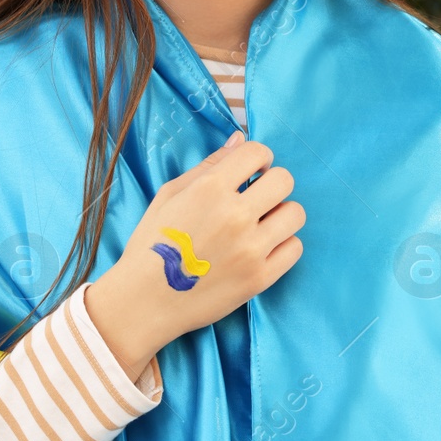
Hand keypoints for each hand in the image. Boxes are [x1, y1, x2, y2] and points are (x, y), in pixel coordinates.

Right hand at [85, 130, 304, 376]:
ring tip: (261, 224)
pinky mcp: (260, 278)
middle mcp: (235, 215)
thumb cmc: (152, 245)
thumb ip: (209, 165)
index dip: (258, 159)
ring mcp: (251, 249)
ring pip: (296, 213)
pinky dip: (283, 244)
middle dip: (272, 183)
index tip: (251, 172)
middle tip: (257, 198)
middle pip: (284, 180)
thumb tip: (240, 139)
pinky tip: (262, 247)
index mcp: (209, 190)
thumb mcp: (169, 196)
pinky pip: (295, 248)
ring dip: (281, 214)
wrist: (144, 301)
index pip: (258, 152)